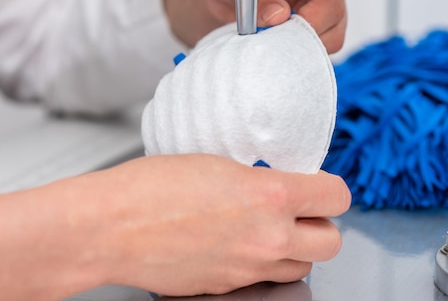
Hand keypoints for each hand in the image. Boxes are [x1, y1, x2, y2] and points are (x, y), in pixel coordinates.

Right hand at [0, 154, 350, 299]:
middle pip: (332, 242)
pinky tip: (237, 243)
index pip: (336, 196)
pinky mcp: (227, 286)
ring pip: (303, 267)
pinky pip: (263, 279)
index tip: (317, 183)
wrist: (111, 228)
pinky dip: (262, 263)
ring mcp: (248, 268)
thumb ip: (255, 174)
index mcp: (268, 196)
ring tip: (268, 228)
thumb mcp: (213, 160)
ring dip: (295, 247)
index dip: (330, 187)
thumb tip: (274, 181)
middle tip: (299, 208)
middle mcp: (267, 238)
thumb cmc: (148, 187)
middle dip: (320, 223)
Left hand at [161, 0, 346, 52]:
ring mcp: (317, 4)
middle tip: (272, 42)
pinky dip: (290, 51)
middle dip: (306, 39)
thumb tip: (278, 18)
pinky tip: (268, 42)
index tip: (284, 34)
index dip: (312, 22)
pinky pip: (309, 47)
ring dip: (297, 47)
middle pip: (335, 23)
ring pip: (327, 39)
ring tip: (266, 39)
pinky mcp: (305, 22)